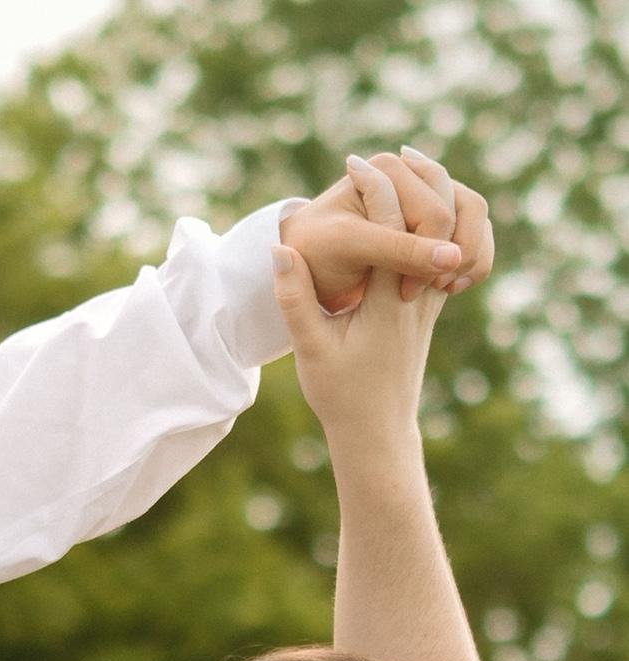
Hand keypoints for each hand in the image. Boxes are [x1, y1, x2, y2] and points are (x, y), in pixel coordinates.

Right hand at [272, 154, 445, 466]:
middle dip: (410, 180)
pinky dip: (436, 224)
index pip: (391, 225)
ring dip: (432, 198)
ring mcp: (431, 300)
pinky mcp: (431, 308)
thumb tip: (282, 251)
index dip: (373, 188)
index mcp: (389, 299)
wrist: (378, 430)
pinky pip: (448, 251)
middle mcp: (419, 293)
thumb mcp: (310, 349)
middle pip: (433, 216)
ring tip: (404, 176)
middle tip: (384, 156)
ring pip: (451, 232)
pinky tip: (411, 214)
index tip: (353, 164)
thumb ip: (295, 299)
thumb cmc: (340, 395)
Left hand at [280, 149, 493, 309]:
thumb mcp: (352, 250)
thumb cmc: (317, 255)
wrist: (307, 270)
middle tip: (431, 292)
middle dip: (455, 254)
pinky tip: (452, 289)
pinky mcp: (437, 218)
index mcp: (387, 169)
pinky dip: (475, 259)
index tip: (405, 294)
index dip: (428, 256)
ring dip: (471, 256)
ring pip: (476, 216)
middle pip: (465, 208)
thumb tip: (453, 258)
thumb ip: (399, 251)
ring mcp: (429, 192)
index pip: (435, 213)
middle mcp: (412, 173)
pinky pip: (476, 231)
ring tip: (445, 290)